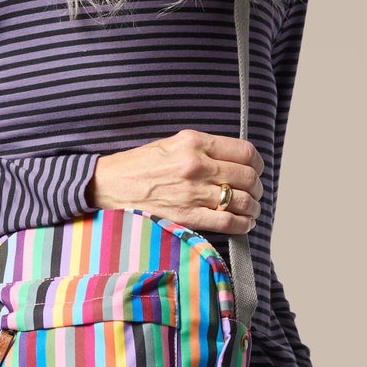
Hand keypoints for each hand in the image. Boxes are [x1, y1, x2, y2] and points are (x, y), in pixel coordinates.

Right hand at [85, 130, 263, 236]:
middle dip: (257, 187)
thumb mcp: (172, 143)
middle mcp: (196, 165)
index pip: (244, 151)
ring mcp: (192, 193)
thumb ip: (204, 148)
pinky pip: (228, 222)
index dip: (257, 163)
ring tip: (252, 209)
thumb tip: (234, 160)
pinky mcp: (187, 216)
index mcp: (194, 142)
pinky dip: (243, 224)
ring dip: (253, 207)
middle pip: (247, 177)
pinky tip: (244, 223)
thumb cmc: (139, 166)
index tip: (256, 169)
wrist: (109, 186)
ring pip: (242, 201)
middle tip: (256, 192)